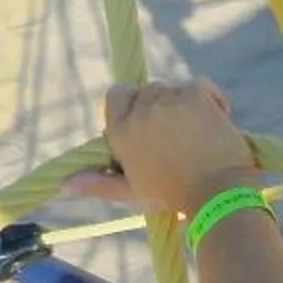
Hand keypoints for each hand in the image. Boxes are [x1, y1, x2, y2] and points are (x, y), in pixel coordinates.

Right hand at [64, 81, 259, 214]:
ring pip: (172, 88)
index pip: (116, 94)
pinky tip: (213, 120)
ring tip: (194, 133)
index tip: (146, 125)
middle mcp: (141, 109)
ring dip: (181, 104)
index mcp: (121, 130)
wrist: (217, 193)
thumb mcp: (131, 192)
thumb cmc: (172, 197)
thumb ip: (98, 183)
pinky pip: (199, 85)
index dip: (132, 106)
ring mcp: (169, 99)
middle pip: (147, 90)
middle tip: (174, 135)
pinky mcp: (197, 94)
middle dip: (158, 107)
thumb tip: (64, 184)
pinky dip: (208, 98)